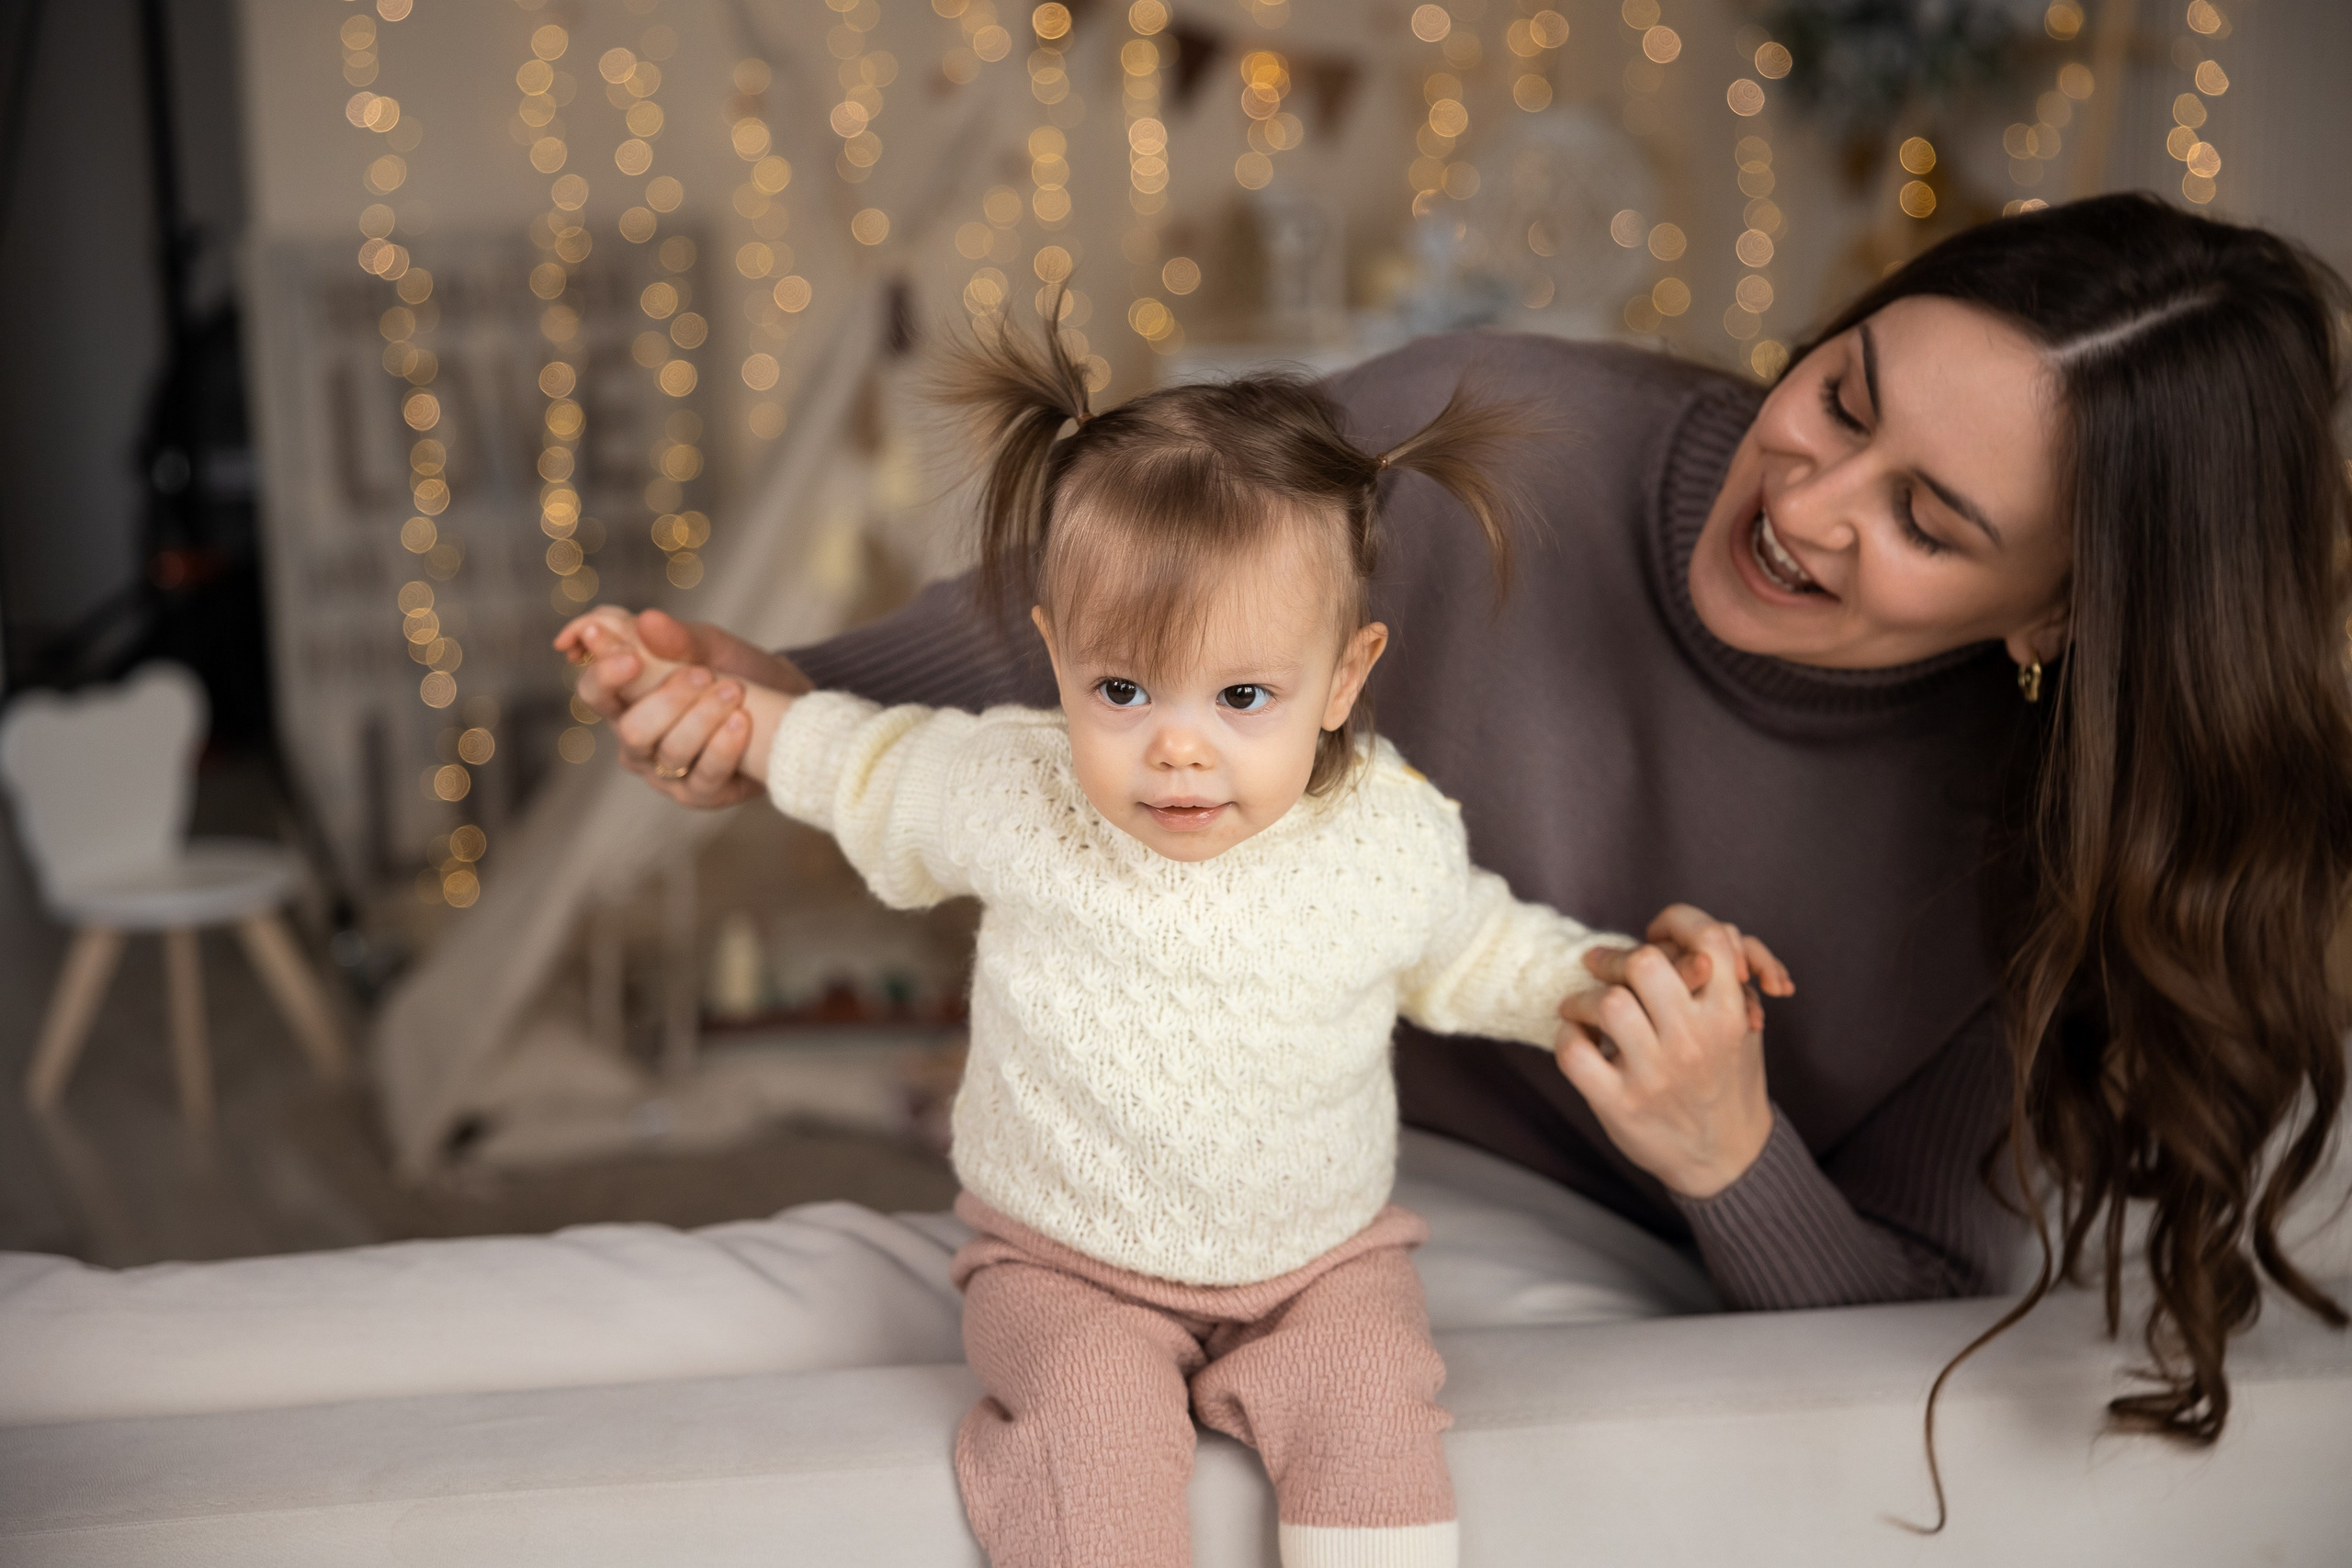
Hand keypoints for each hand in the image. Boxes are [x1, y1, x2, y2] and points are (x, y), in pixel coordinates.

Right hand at [552, 608, 809, 808]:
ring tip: (734, 691)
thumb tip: (644, 620)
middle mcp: (636, 741)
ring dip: (705, 716)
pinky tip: (741, 722)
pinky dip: (725, 745)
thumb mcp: (709, 646)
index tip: (633, 657)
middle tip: (704, 673)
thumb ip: (676, 636)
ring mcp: (664, 772)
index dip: (604, 674)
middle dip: (670, 699)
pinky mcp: (698, 794)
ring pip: (670, 751)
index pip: (593, 691)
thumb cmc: (733, 673)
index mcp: (625, 701)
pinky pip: (704, 774)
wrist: (785, 709)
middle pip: (631, 730)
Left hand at [1553, 905, 1794, 1198]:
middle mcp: (1694, 1041)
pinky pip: (1574, 1052)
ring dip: (1585, 997)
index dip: (1678, 920)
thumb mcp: (1742, 1026)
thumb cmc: (1727, 1079)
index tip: (1654, 931)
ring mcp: (1656, 1074)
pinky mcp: (1621, 1104)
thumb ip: (1724, 977)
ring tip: (1582, 1006)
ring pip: (1607, 1002)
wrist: (1727, 1158)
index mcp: (1728, 1015)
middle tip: (1600, 966)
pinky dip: (1566, 1036)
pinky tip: (1577, 1038)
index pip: (1710, 938)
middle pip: (1645, 963)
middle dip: (1616, 957)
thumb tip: (1694, 929)